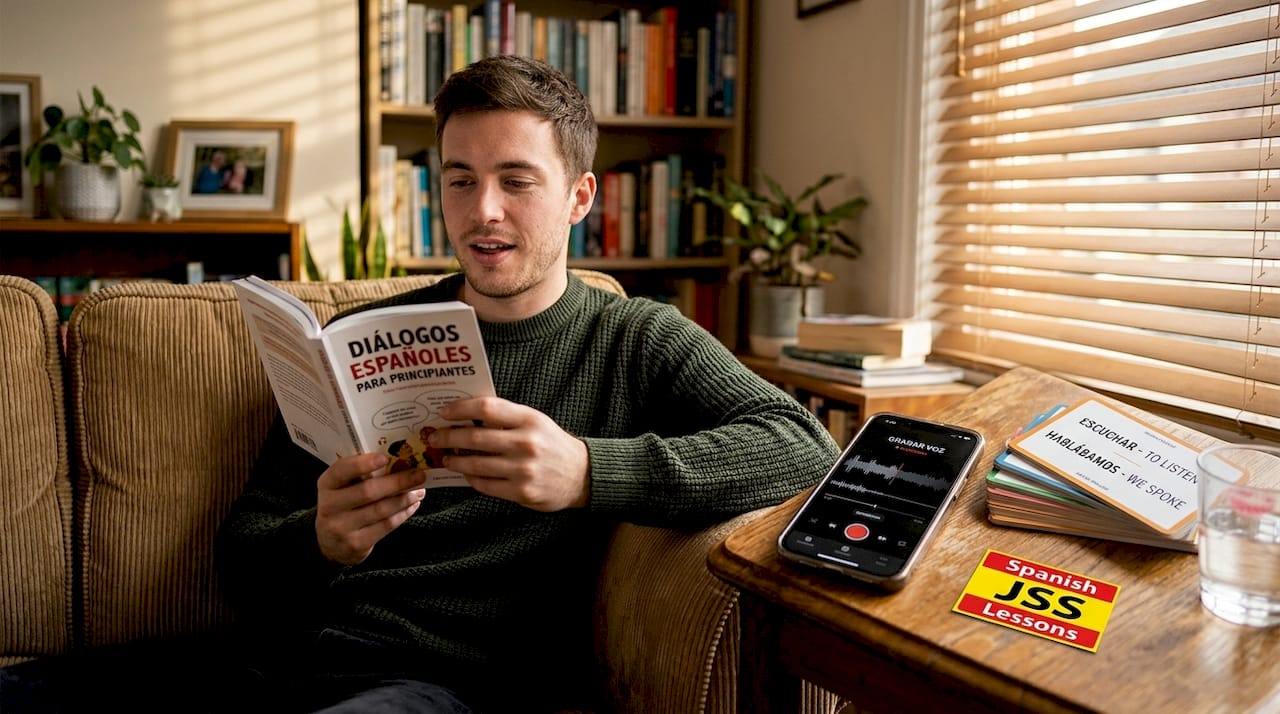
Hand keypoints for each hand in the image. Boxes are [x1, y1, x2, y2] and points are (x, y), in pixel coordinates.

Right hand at [314, 453, 426, 564]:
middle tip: (418, 475)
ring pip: (380, 510)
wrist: (330, 544)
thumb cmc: (342, 506)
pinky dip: (403, 513)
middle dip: (397, 482)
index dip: (363, 464)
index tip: (385, 457)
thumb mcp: (341, 488)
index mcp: (326, 485)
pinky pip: (386, 526)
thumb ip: (359, 476)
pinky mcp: (356, 544)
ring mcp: (342, 528)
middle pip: (367, 492)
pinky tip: (412, 505)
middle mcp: (330, 506)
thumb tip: (397, 462)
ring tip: (419, 490)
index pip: (341, 471)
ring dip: (405, 498)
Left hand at [431, 397, 589, 510]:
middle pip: (474, 438)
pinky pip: (485, 485)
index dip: (461, 409)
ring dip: (455, 461)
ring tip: (446, 457)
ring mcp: (523, 470)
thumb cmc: (552, 444)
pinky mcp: (521, 492)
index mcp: (529, 420)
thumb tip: (466, 415)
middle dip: (448, 437)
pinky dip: (471, 479)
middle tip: (435, 437)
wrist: (581, 475)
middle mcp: (526, 444)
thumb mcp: (535, 421)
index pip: (487, 408)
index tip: (445, 412)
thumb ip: (506, 416)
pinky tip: (466, 474)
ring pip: (475, 465)